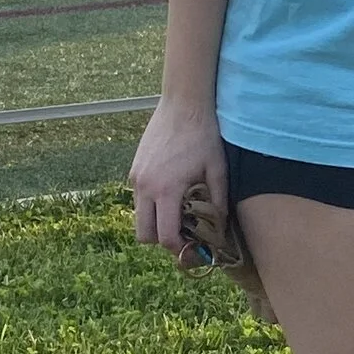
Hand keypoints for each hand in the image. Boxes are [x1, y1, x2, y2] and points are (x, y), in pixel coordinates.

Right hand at [131, 97, 226, 261]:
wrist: (183, 104)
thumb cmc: (204, 135)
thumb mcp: (218, 169)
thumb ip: (218, 201)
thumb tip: (218, 226)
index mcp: (167, 191)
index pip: (165, 237)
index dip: (179, 249)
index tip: (193, 248)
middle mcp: (145, 187)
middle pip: (144, 235)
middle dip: (162, 241)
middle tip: (183, 234)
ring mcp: (136, 178)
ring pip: (139, 217)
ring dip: (155, 222)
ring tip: (178, 213)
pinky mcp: (134, 169)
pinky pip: (138, 199)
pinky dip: (151, 205)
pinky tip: (171, 194)